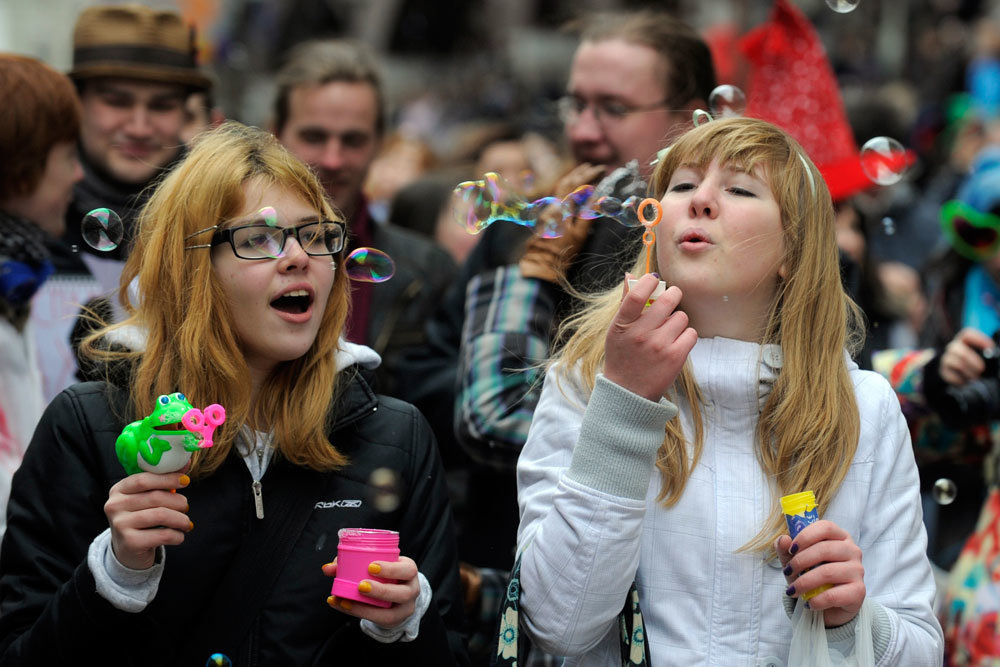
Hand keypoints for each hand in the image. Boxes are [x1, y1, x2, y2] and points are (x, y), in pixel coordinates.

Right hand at [104, 470, 191, 569]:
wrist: (128, 551)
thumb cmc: (142, 518)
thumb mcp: (146, 498)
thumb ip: (163, 481)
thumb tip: (186, 463)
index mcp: (118, 490)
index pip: (144, 479)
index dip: (167, 478)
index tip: (185, 480)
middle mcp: (115, 506)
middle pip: (156, 497)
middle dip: (178, 501)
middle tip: (186, 507)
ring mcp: (120, 525)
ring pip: (161, 515)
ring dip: (181, 519)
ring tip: (186, 523)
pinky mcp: (130, 543)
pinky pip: (163, 534)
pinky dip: (178, 535)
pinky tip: (179, 535)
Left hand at [324, 557, 420, 628]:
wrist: (397, 594)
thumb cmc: (385, 574)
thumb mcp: (377, 564)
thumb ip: (352, 563)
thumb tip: (328, 568)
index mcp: (409, 570)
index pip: (407, 570)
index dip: (391, 569)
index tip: (370, 566)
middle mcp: (411, 590)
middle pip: (402, 593)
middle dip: (380, 590)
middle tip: (360, 586)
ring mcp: (404, 608)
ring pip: (390, 613)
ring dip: (366, 608)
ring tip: (346, 601)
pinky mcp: (393, 621)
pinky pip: (377, 621)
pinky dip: (357, 613)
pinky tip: (342, 606)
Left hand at [518, 163, 604, 282]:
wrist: (541, 265)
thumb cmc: (563, 253)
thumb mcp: (579, 235)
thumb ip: (587, 214)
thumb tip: (595, 196)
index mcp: (561, 209)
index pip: (576, 185)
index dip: (589, 175)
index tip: (602, 170)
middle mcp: (552, 206)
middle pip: (566, 183)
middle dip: (581, 173)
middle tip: (594, 168)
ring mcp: (547, 211)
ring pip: (559, 188)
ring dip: (572, 178)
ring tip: (583, 171)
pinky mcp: (544, 217)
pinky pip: (555, 196)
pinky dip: (565, 188)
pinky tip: (570, 188)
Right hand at [604, 273, 696, 401]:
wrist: (628, 392)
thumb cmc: (622, 356)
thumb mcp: (616, 330)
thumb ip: (626, 303)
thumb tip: (631, 275)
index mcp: (622, 325)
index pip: (637, 294)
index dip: (649, 282)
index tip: (654, 280)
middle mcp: (640, 334)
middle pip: (668, 300)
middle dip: (673, 296)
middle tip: (672, 298)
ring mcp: (659, 346)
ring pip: (682, 317)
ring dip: (678, 322)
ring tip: (668, 332)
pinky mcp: (675, 357)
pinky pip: (691, 333)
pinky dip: (686, 337)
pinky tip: (675, 344)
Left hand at [774, 520, 864, 627]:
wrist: (829, 606)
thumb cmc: (812, 576)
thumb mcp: (796, 561)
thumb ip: (786, 549)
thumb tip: (783, 539)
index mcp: (839, 537)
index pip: (825, 527)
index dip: (805, 536)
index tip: (791, 549)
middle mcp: (852, 551)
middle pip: (824, 549)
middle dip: (800, 561)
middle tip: (787, 571)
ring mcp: (858, 571)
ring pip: (827, 572)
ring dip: (804, 582)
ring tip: (793, 590)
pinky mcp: (859, 592)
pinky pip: (834, 595)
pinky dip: (816, 600)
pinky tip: (809, 603)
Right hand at [939, 327, 995, 384]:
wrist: (959, 373)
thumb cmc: (975, 362)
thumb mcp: (982, 355)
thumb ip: (987, 353)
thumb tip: (993, 353)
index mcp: (964, 340)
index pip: (967, 334)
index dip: (978, 339)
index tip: (990, 347)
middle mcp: (953, 347)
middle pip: (957, 348)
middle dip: (972, 360)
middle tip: (982, 369)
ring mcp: (947, 359)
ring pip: (954, 363)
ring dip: (968, 372)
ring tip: (975, 378)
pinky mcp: (943, 371)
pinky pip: (949, 375)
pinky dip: (960, 380)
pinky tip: (966, 382)